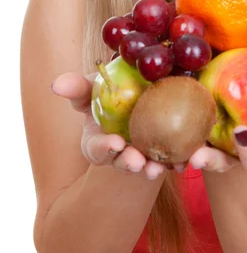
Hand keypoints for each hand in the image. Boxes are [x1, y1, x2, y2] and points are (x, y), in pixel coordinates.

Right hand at [51, 72, 182, 179]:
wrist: (139, 93)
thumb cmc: (110, 91)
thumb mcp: (92, 88)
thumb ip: (76, 88)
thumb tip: (56, 84)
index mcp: (100, 143)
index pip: (98, 149)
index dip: (104, 148)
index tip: (114, 143)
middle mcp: (120, 154)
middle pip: (123, 163)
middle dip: (129, 164)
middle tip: (137, 162)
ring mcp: (143, 156)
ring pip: (148, 166)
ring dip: (153, 168)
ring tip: (159, 168)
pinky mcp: (165, 155)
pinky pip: (172, 160)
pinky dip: (177, 162)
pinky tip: (184, 161)